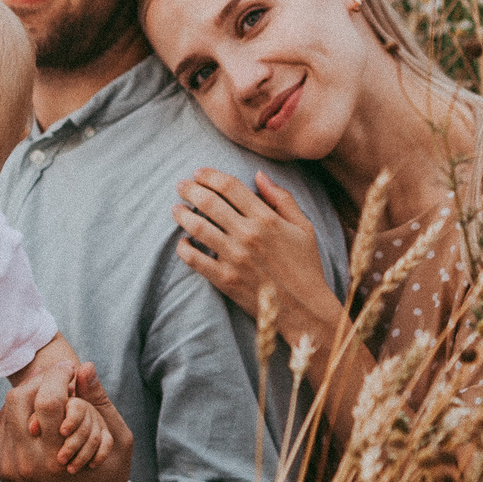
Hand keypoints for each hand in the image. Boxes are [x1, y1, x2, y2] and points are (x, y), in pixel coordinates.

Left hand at [0, 361, 132, 481]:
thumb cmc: (108, 474)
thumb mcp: (116, 438)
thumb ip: (98, 400)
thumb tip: (85, 365)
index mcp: (57, 458)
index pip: (47, 402)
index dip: (57, 376)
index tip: (68, 368)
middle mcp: (28, 464)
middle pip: (19, 399)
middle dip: (39, 381)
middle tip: (57, 377)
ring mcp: (10, 467)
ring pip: (7, 409)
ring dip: (29, 394)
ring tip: (50, 392)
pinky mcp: (1, 468)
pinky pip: (3, 425)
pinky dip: (20, 412)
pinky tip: (38, 413)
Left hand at [173, 169, 339, 334]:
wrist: (304, 308)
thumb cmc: (305, 266)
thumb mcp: (303, 227)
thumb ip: (282, 198)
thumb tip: (259, 175)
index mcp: (267, 218)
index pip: (230, 186)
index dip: (210, 175)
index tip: (199, 173)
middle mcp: (248, 234)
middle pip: (209, 202)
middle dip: (190, 189)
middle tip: (181, 186)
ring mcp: (235, 258)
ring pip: (198, 228)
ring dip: (182, 214)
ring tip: (176, 209)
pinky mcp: (225, 279)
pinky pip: (195, 260)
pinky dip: (183, 248)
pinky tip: (182, 242)